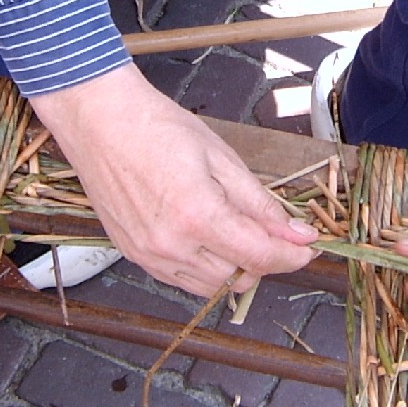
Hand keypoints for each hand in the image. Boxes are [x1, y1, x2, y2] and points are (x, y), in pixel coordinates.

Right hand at [30, 64, 318, 295]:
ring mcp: (148, 255)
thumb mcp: (222, 158)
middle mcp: (171, 245)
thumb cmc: (159, 127)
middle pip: (238, 279)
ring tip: (236, 231)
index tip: (307, 246)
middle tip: (271, 232)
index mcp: (198, 216)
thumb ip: (260, 204)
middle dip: (264, 260)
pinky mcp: (133, 255)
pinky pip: (180, 279)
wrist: (100, 120)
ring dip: (233, 268)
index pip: (260, 257)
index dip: (292, 256)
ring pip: (209, 287)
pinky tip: (206, 237)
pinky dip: (203, 267)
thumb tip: (297, 234)